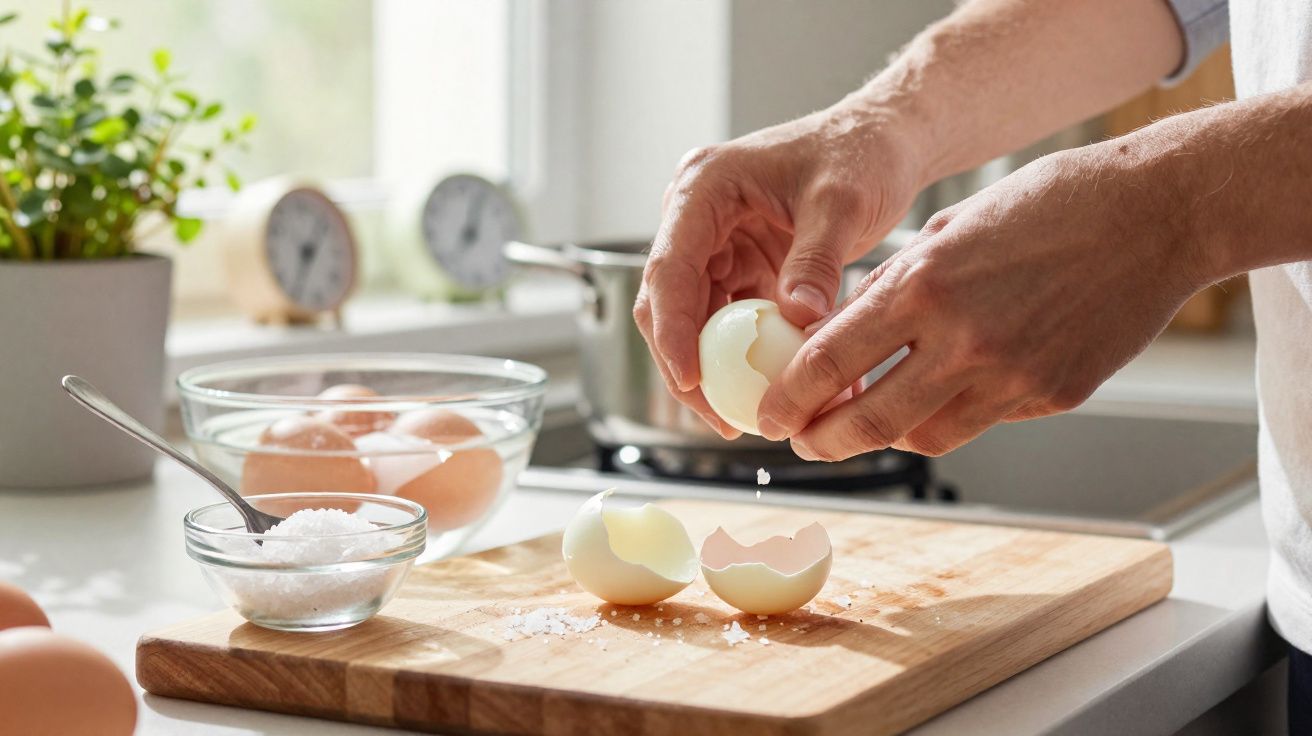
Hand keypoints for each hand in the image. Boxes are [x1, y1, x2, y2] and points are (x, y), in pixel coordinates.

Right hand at [633, 103, 924, 437]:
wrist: (884, 143)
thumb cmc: (860, 154)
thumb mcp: (841, 203)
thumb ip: (817, 260)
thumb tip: (798, 320)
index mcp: (704, 188)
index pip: (669, 267)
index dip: (672, 329)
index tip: (691, 379)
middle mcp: (697, 218)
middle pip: (669, 304)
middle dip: (688, 365)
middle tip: (722, 417)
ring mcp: (717, 246)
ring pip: (697, 322)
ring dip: (719, 369)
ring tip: (750, 417)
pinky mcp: (741, 269)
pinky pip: (734, 324)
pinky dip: (753, 358)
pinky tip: (782, 389)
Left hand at [757, 143, 1204, 458]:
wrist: (1155, 215)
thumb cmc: (1049, 204)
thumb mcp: (950, 229)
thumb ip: (895, 286)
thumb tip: (844, 332)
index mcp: (925, 286)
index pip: (831, 361)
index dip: (790, 399)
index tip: (769, 416)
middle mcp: (962, 339)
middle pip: (868, 421)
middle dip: (823, 441)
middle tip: (803, 443)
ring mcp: (1012, 376)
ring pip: (922, 437)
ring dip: (883, 437)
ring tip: (862, 425)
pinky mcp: (1052, 396)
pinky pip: (980, 423)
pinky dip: (947, 417)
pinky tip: (937, 398)